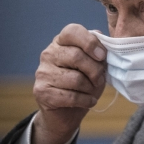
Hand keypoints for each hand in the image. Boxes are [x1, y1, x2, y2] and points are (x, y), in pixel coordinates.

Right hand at [33, 24, 106, 143]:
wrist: (66, 112)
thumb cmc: (83, 83)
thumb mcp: (95, 64)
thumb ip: (98, 49)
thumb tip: (101, 36)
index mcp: (61, 41)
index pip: (72, 31)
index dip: (90, 42)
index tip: (102, 56)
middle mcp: (48, 53)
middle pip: (76, 56)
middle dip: (95, 70)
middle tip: (100, 79)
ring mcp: (42, 72)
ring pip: (75, 79)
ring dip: (90, 88)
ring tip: (92, 91)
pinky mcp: (41, 91)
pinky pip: (71, 96)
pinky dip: (86, 101)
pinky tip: (88, 101)